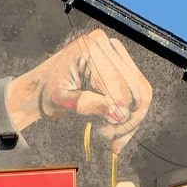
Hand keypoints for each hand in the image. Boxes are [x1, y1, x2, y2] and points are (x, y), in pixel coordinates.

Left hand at [6, 29, 151, 154]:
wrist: (44, 86)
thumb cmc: (49, 91)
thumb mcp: (62, 100)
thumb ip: (88, 104)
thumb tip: (118, 113)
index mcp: (91, 49)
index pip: (119, 88)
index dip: (117, 115)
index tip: (106, 135)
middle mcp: (109, 45)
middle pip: (136, 90)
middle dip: (126, 121)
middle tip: (111, 140)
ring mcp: (118, 53)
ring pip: (142, 93)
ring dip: (131, 120)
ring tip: (113, 138)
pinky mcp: (123, 64)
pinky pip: (139, 92)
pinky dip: (132, 116)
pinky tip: (118, 133)